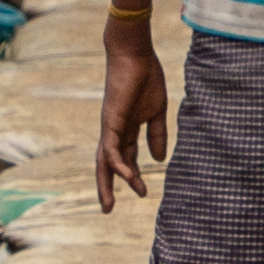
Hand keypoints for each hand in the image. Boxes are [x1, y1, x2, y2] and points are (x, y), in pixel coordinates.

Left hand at [96, 21, 169, 205]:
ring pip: (104, 162)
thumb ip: (157, 135)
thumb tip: (159, 160)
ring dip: (107, 184)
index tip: (142, 191)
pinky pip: (110, 150)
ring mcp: (110, 127)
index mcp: (126, 128)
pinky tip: (129, 177)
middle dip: (107, 186)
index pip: (125, 157)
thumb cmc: (146, 77)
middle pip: (107, 164)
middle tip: (108, 209)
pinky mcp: (110, 122)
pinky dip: (118, 165)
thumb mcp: (156, 112)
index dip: (132, 175)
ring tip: (110, 204)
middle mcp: (114, 131)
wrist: (135, 54)